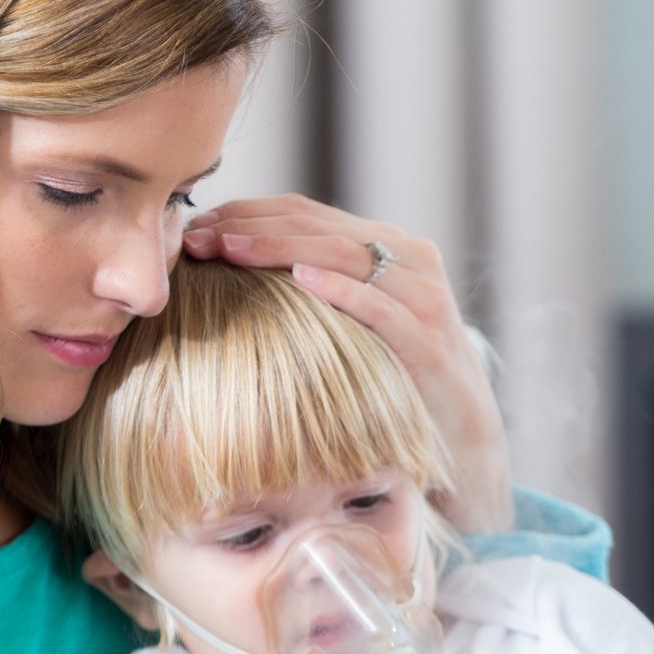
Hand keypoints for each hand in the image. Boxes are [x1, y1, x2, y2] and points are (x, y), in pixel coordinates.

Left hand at [184, 194, 512, 531]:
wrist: (461, 440)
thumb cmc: (390, 379)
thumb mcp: (348, 323)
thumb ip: (307, 288)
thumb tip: (225, 270)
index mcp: (384, 245)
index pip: (303, 212)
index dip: (245, 213)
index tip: (192, 226)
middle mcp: (409, 258)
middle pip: (317, 226)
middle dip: (250, 226)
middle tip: (196, 236)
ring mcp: (423, 295)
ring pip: (345, 255)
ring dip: (281, 248)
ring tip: (230, 249)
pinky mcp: (431, 339)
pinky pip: (383, 306)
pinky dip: (343, 289)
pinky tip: (302, 280)